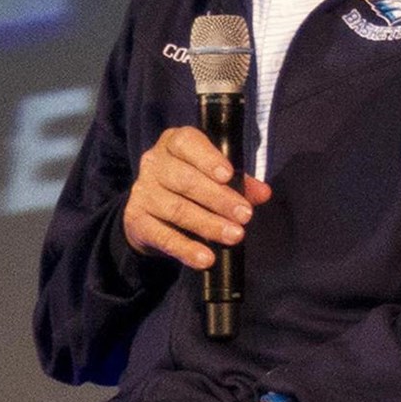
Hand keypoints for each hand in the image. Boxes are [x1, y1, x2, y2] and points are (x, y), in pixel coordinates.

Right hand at [122, 125, 272, 268]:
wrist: (150, 212)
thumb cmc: (188, 186)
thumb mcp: (213, 176)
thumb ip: (239, 182)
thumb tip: (263, 192)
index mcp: (173, 144)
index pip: (186, 143)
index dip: (207, 158)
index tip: (227, 176)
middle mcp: (154, 163)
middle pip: (184, 179)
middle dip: (218, 198)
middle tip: (245, 216)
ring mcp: (142, 192)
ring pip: (176, 209)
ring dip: (208, 224)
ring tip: (234, 236)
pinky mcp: (136, 220)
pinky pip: (162, 236)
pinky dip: (186, 249)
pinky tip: (205, 258)